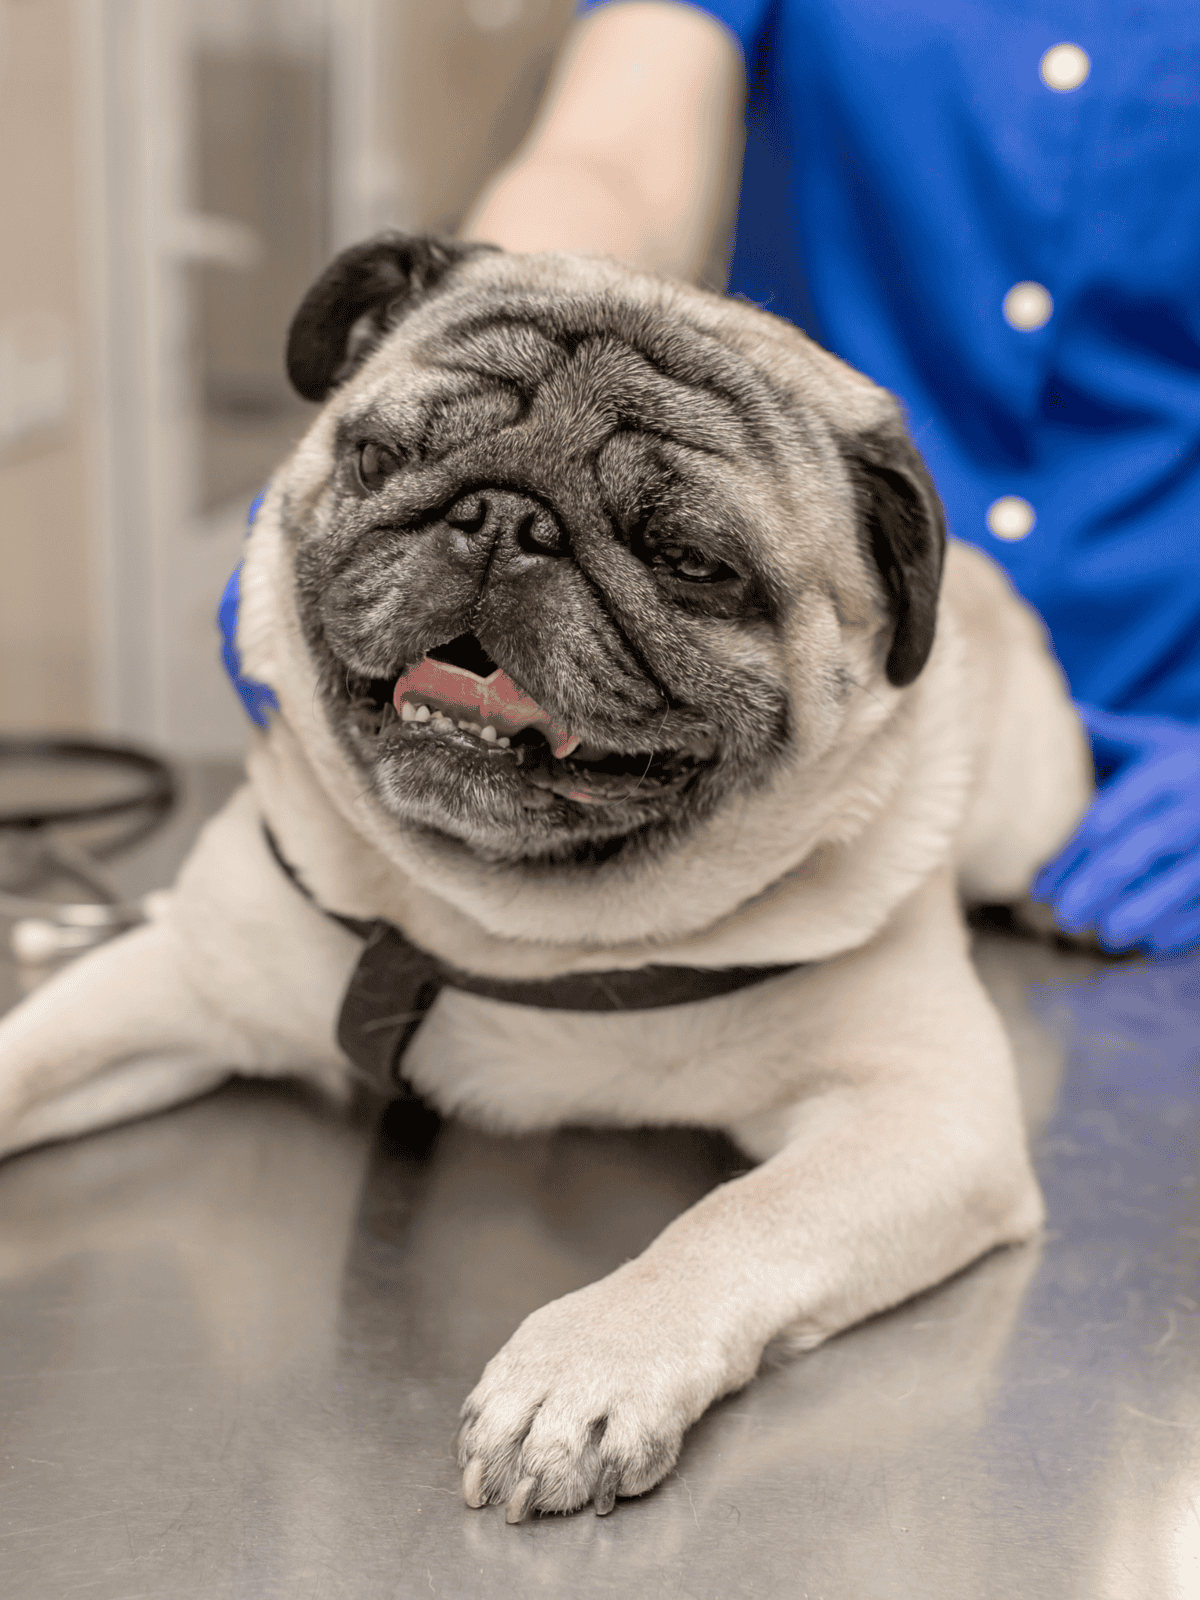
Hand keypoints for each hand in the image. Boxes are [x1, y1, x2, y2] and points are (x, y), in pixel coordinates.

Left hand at [1031, 705, 1199, 957]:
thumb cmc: (1190, 761)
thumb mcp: (1153, 741)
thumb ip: (1104, 737)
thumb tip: (1052, 717)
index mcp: (1165, 772)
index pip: (1108, 818)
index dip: (1072, 856)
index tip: (1040, 888)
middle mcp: (1193, 807)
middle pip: (1140, 850)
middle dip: (1098, 886)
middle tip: (1065, 918)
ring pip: (1181, 880)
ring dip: (1143, 911)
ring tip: (1107, 936)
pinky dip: (1186, 925)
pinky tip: (1155, 943)